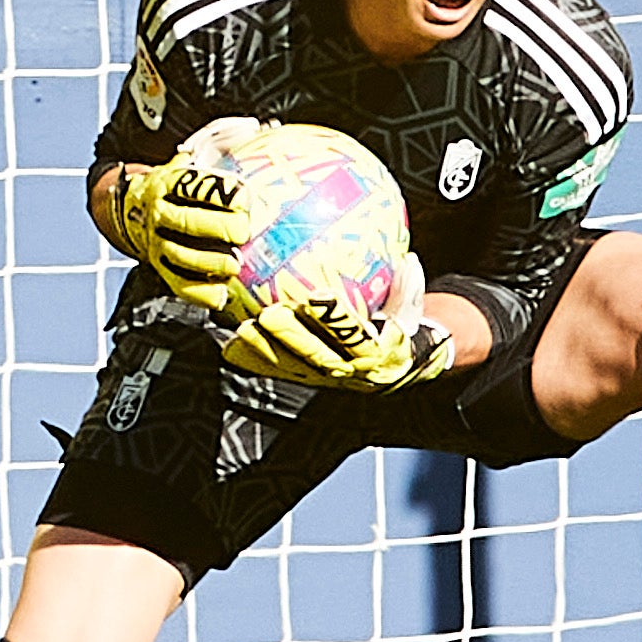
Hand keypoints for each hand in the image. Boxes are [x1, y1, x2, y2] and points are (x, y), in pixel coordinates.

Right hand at [112, 117, 267, 309]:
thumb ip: (222, 139)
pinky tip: (222, 296)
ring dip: (207, 262)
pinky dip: (200, 293)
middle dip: (215, 227)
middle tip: (243, 231)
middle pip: (185, 221)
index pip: (193, 185)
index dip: (218, 191)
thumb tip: (259, 126)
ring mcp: (157, 243)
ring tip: (234, 266)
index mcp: (170, 182)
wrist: (132, 208)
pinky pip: (178, 285)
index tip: (244, 196)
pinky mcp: (160, 269)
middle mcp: (160, 213)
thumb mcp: (194, 152)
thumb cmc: (179, 180)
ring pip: (179, 256)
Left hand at [223, 296, 454, 392]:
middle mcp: (347, 370)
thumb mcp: (411, 310)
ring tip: (242, 328)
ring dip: (265, 350)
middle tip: (268, 314)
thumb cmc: (400, 327)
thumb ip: (407, 289)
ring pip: (292, 367)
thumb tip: (409, 261)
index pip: (354, 334)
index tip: (318, 296)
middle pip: (315, 355)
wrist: (396, 367)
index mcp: (375, 353)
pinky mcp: (305, 380)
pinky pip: (277, 371)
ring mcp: (323, 379)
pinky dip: (253, 360)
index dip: (335, 316)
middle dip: (290, 336)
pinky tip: (230, 345)